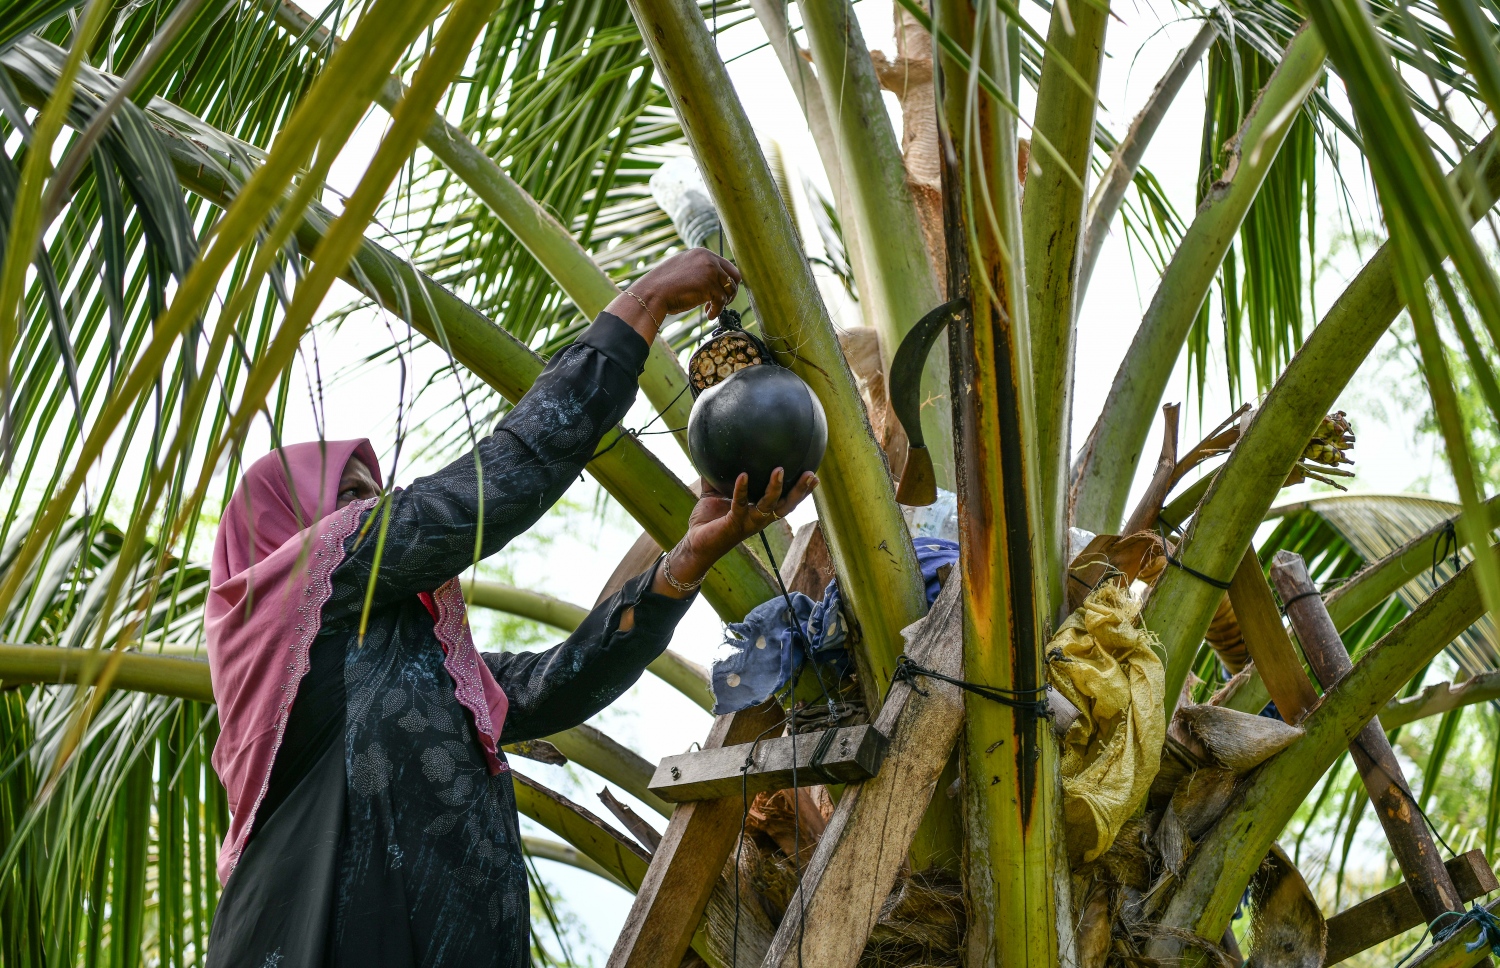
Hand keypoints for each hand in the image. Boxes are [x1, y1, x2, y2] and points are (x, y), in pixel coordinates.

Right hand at [606, 249, 742, 343]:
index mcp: (702, 253)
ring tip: (710, 310)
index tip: (719, 294)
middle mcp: (709, 258)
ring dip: (723, 303)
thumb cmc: (664, 286)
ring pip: (730, 290)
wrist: (652, 293)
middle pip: (735, 276)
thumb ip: (699, 270)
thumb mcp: (683, 270)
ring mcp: (710, 271)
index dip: (725, 282)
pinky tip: (708, 316)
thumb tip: (714, 280)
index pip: (726, 266)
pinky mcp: (710, 285)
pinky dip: (717, 311)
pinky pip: (722, 301)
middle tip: (722, 303)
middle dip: (731, 291)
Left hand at [654, 469, 818, 598]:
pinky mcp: (734, 524)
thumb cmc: (708, 521)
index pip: (786, 502)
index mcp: (760, 513)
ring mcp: (748, 523)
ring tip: (779, 470)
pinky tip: (743, 475)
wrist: (695, 544)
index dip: (801, 492)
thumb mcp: (715, 494)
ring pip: (769, 506)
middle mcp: (760, 519)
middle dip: (800, 491)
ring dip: (775, 488)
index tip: (814, 476)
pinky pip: (740, 504)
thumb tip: (713, 453)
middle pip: (787, 505)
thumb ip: (717, 476)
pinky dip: (742, 489)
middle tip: (811, 475)